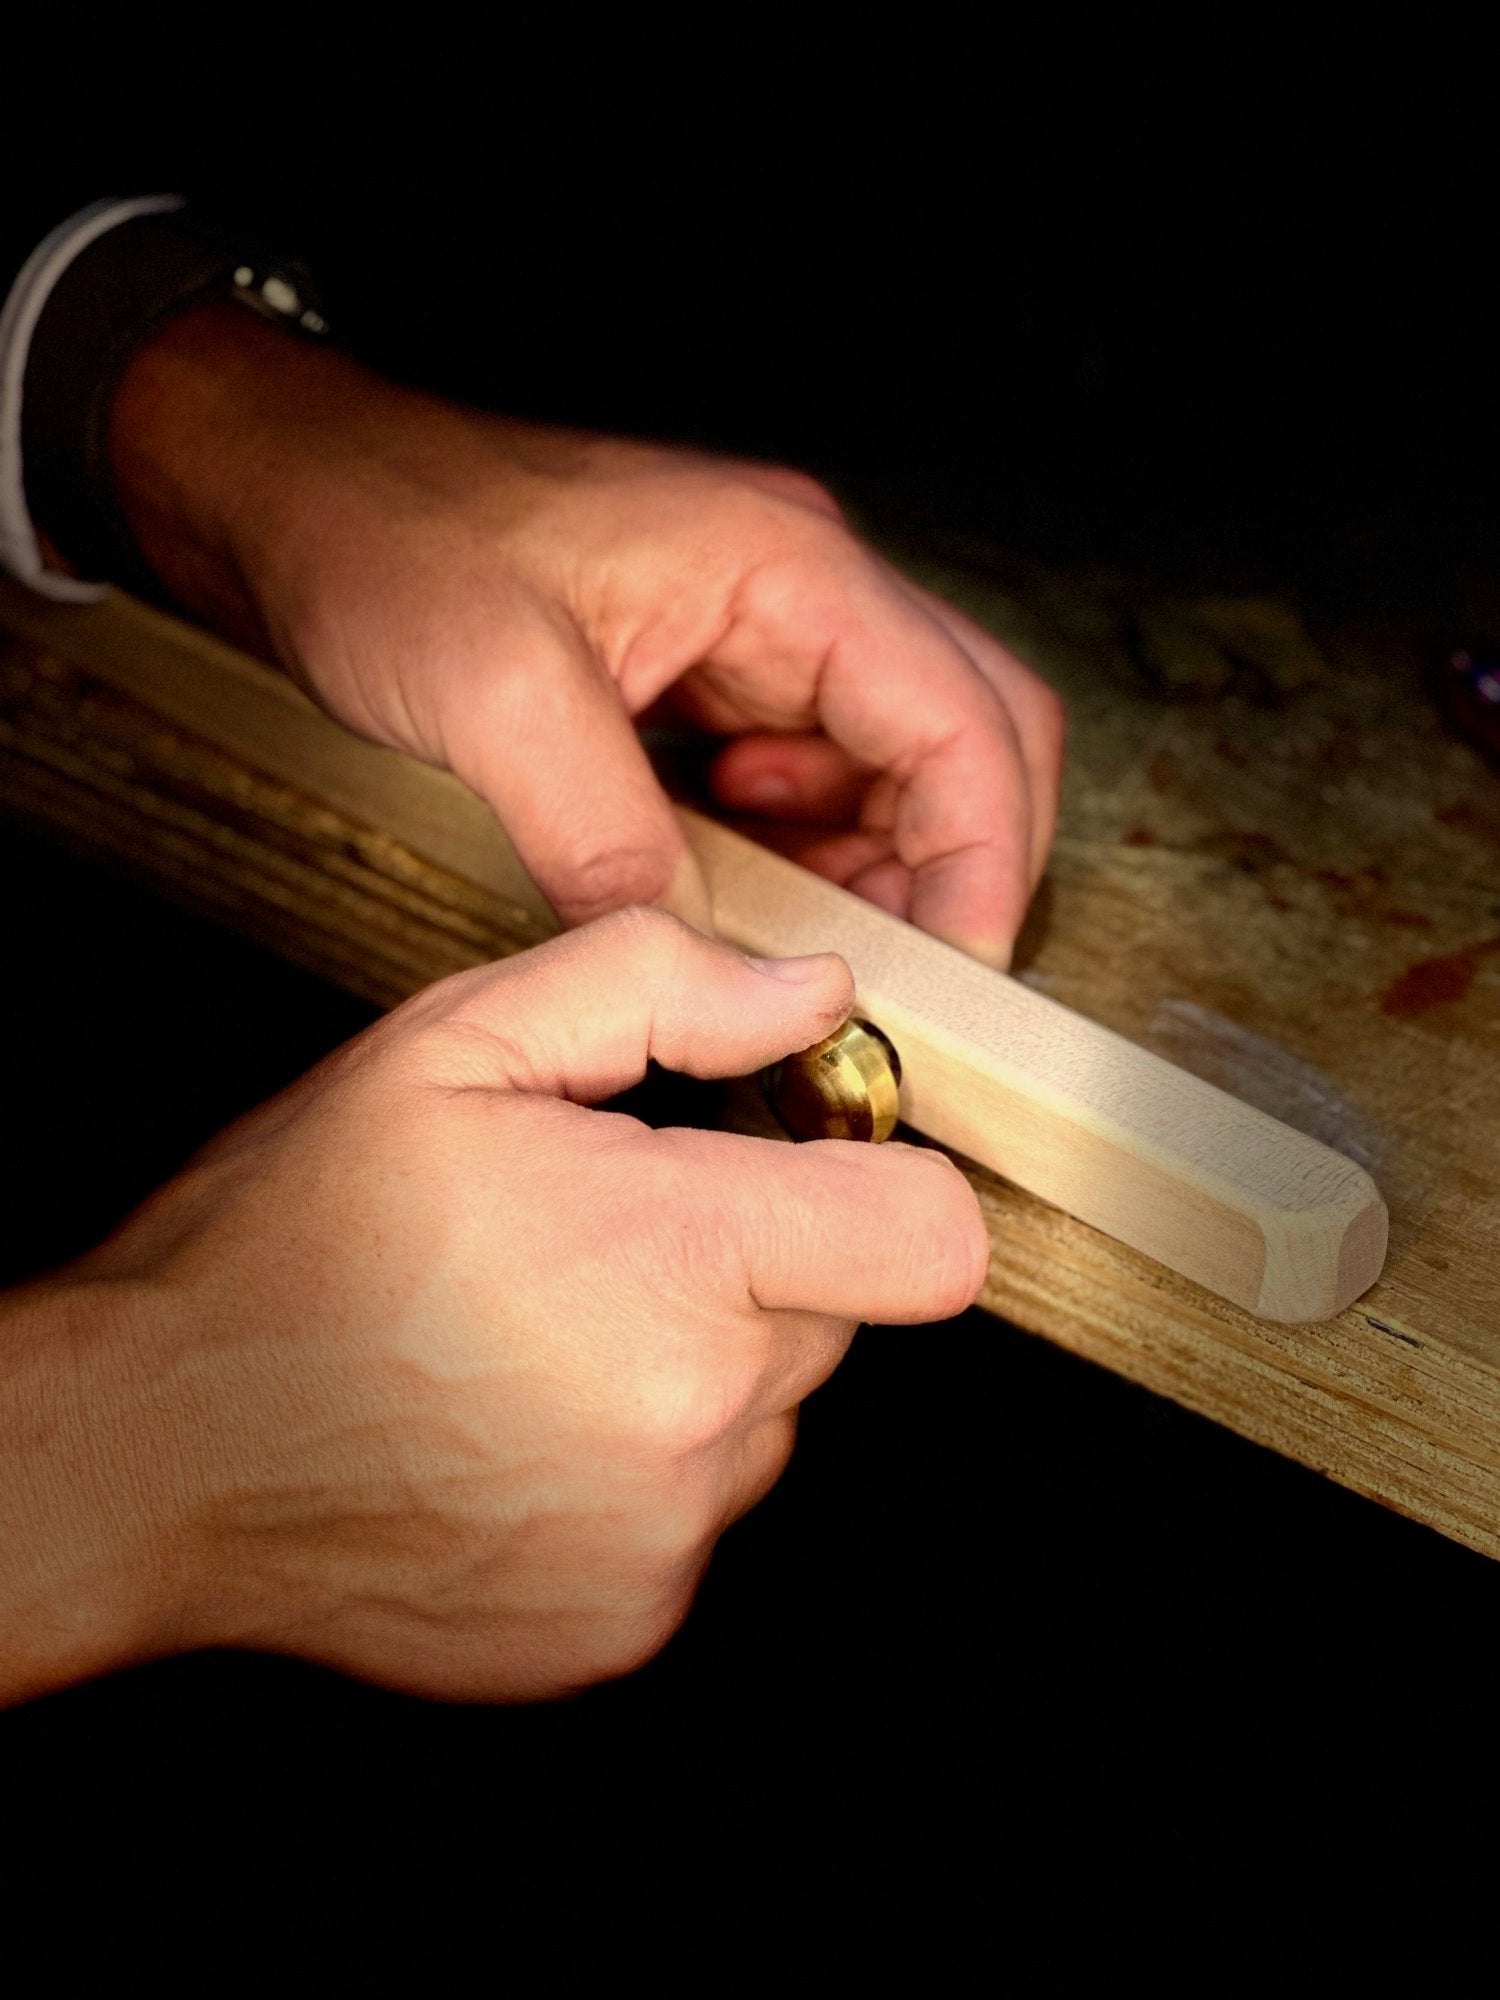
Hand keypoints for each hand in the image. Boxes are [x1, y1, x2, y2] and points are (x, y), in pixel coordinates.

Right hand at [1, 913, 985, 1705]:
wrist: (158, 1448)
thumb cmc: (292, 1238)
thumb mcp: (454, 1046)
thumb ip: (658, 986)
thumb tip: (815, 993)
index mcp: (673, 1261)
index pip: (930, 1233)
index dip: (881, 1177)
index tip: (800, 1157)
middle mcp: (694, 1421)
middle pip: (837, 1315)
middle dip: (750, 1262)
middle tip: (602, 1237)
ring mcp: (664, 1542)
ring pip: (766, 1416)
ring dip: (692, 1365)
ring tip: (540, 1336)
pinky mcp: (625, 1623)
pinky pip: (697, 1515)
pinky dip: (638, 1466)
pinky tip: (519, 1429)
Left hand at [110, 304, 1065, 964]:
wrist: (293, 491)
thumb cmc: (384, 535)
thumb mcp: (494, 698)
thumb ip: (607, 840)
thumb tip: (697, 962)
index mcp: (785, 567)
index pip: (962, 723)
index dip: (982, 861)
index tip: (955, 973)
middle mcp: (796, 592)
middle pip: (964, 739)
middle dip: (952, 870)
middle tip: (902, 981)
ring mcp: (757, 632)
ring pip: (889, 769)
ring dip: (871, 870)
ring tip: (808, 952)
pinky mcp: (709, 675)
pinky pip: (803, 778)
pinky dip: (799, 852)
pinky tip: (739, 895)